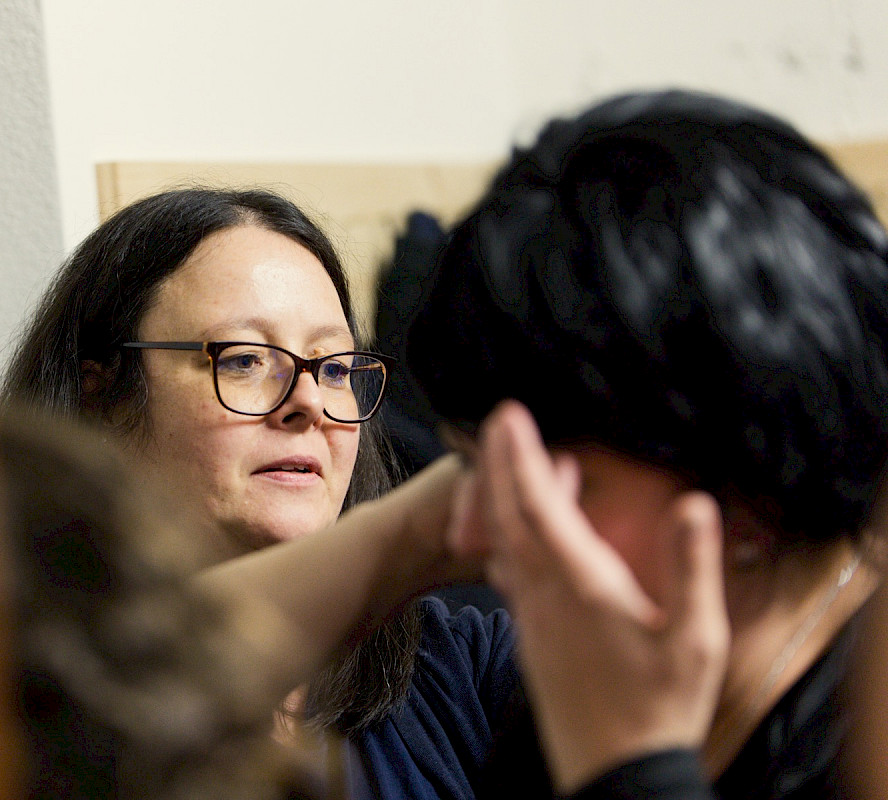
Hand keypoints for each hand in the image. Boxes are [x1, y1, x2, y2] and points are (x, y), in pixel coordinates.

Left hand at [450, 401, 729, 793]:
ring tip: (522, 467)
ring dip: (505, 501)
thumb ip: (692, 569)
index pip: (540, 508)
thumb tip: (695, 503)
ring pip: (503, 545)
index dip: (522, 458)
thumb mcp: (696, 640)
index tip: (509, 415)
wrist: (615, 773)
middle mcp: (543, 596)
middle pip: (508, 517)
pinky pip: (509, 574)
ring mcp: (531, 618)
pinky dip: (512, 539)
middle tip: (500, 423)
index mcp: (582, 586)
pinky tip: (525, 536)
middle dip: (501, 464)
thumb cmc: (661, 708)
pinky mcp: (530, 638)